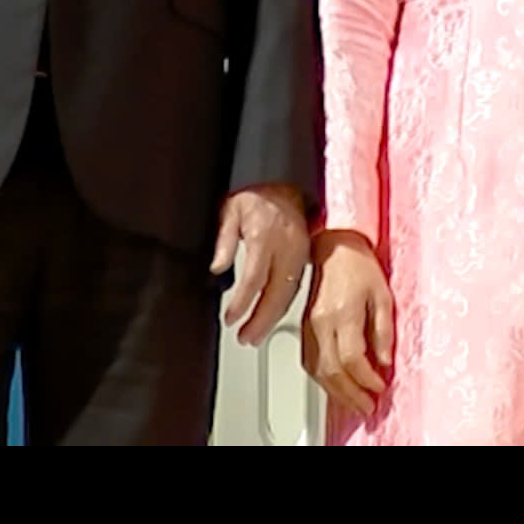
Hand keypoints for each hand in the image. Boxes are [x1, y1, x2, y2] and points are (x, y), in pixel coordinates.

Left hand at [212, 184, 309, 347]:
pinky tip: (270, 319)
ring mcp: (300, 254)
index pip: (255, 278)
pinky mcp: (306, 258)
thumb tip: (217, 268)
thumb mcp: (231, 210)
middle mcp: (287, 248)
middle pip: (276, 294)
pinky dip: (282, 308)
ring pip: (289, 295)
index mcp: (266, 236)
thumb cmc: (256, 197)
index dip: (242, 302)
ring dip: (272, 320)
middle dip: (261, 321)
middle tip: (245, 338)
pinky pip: (296, 288)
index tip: (230, 318)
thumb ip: (224, 240)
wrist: (286, 184)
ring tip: (255, 336)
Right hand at [302, 230, 393, 419]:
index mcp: (343, 312)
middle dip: (351, 394)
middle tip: (367, 406)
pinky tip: (336, 386)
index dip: (366, 379)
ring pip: (317, 370)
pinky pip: (309, 361)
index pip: (351, 358)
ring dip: (336, 393)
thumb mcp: (383, 295)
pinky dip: (323, 380)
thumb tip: (383, 361)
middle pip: (332, 370)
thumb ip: (384, 331)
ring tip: (354, 403)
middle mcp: (322, 322)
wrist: (334, 248)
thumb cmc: (360, 267)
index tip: (380, 386)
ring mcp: (310, 326)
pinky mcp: (305, 328)